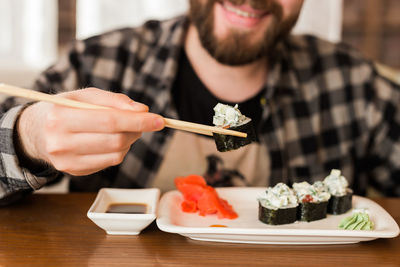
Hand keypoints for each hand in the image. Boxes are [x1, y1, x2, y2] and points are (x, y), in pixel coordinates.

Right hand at [17, 88, 164, 175]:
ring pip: (116, 154)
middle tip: (143, 121)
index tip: (159, 120)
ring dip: (130, 140)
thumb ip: (114, 100)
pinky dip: (119, 150)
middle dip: (137, 130)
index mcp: (61, 118)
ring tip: (124, 129)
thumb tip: (142, 110)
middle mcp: (61, 143)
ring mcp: (67, 162)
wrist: (35, 132)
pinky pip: (110, 162)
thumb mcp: (83, 96)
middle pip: (116, 140)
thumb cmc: (62, 109)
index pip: (110, 121)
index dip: (138, 121)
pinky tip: (112, 140)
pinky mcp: (74, 172)